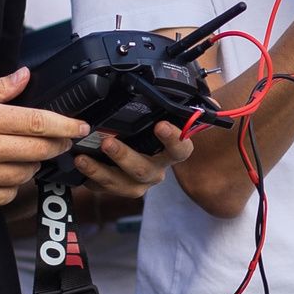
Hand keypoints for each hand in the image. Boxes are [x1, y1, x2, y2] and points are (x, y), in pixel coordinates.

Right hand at [0, 69, 88, 207]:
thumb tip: (23, 77)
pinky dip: (12, 187)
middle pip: (38, 150)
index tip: (80, 126)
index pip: (37, 122)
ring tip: (28, 154)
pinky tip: (7, 175)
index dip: (65, 125)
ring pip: (24, 174)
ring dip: (33, 164)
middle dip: (57, 145)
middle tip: (62, 141)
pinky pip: (5, 196)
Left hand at [75, 120, 196, 203]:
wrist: (141, 157)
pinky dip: (90, 179)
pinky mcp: (118, 188)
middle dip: (125, 157)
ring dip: (101, 172)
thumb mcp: (171, 120)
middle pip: (144, 170)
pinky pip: (104, 189)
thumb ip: (188, 110)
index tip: (161, 125)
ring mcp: (137, 183)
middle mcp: (157, 171)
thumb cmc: (157, 135)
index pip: (182, 149)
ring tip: (83, 158)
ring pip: (122, 185)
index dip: (174, 139)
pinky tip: (79, 167)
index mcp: (172, 154)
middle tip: (108, 142)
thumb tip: (214, 104)